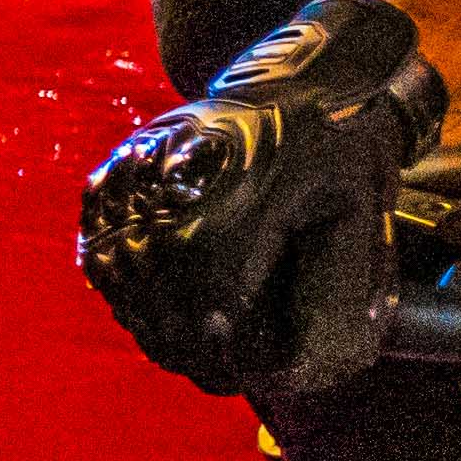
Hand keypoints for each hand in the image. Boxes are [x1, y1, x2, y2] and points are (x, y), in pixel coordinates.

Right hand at [77, 0, 448, 396]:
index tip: (276, 362)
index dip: (252, 366)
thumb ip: (338, 303)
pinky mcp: (101, 193)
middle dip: (214, 358)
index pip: (221, 340)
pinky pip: (108, 275)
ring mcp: (120, 202)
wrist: (285, 84)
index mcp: (221, 228)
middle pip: (171, 333)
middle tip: (250, 355)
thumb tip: (303, 376)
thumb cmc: (332, 154)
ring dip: (177, 333)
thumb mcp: (360, 223)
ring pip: (134, 312)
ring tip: (224, 322)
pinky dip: (146, 296)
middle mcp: (156, 216)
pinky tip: (188, 287)